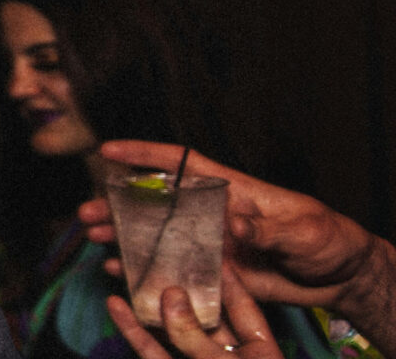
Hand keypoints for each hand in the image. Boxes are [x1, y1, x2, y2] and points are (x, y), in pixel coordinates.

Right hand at [81, 140, 395, 348]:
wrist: (341, 278)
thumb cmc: (328, 240)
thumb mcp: (303, 228)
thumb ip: (267, 226)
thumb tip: (234, 223)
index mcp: (232, 191)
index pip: (183, 165)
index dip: (146, 155)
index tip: (109, 150)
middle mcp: (213, 215)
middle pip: (157, 204)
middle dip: (119, 205)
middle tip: (88, 212)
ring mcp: (210, 245)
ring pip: (157, 238)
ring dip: (123, 237)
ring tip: (94, 239)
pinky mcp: (214, 275)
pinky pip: (172, 272)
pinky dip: (145, 273)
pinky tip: (121, 272)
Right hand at [107, 265, 280, 358]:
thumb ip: (194, 337)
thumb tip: (170, 295)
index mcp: (260, 352)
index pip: (242, 306)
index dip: (226, 276)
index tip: (208, 247)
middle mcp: (227, 357)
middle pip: (203, 314)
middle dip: (180, 286)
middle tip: (160, 255)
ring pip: (171, 331)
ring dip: (149, 304)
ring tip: (128, 273)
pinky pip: (151, 352)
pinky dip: (134, 331)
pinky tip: (117, 307)